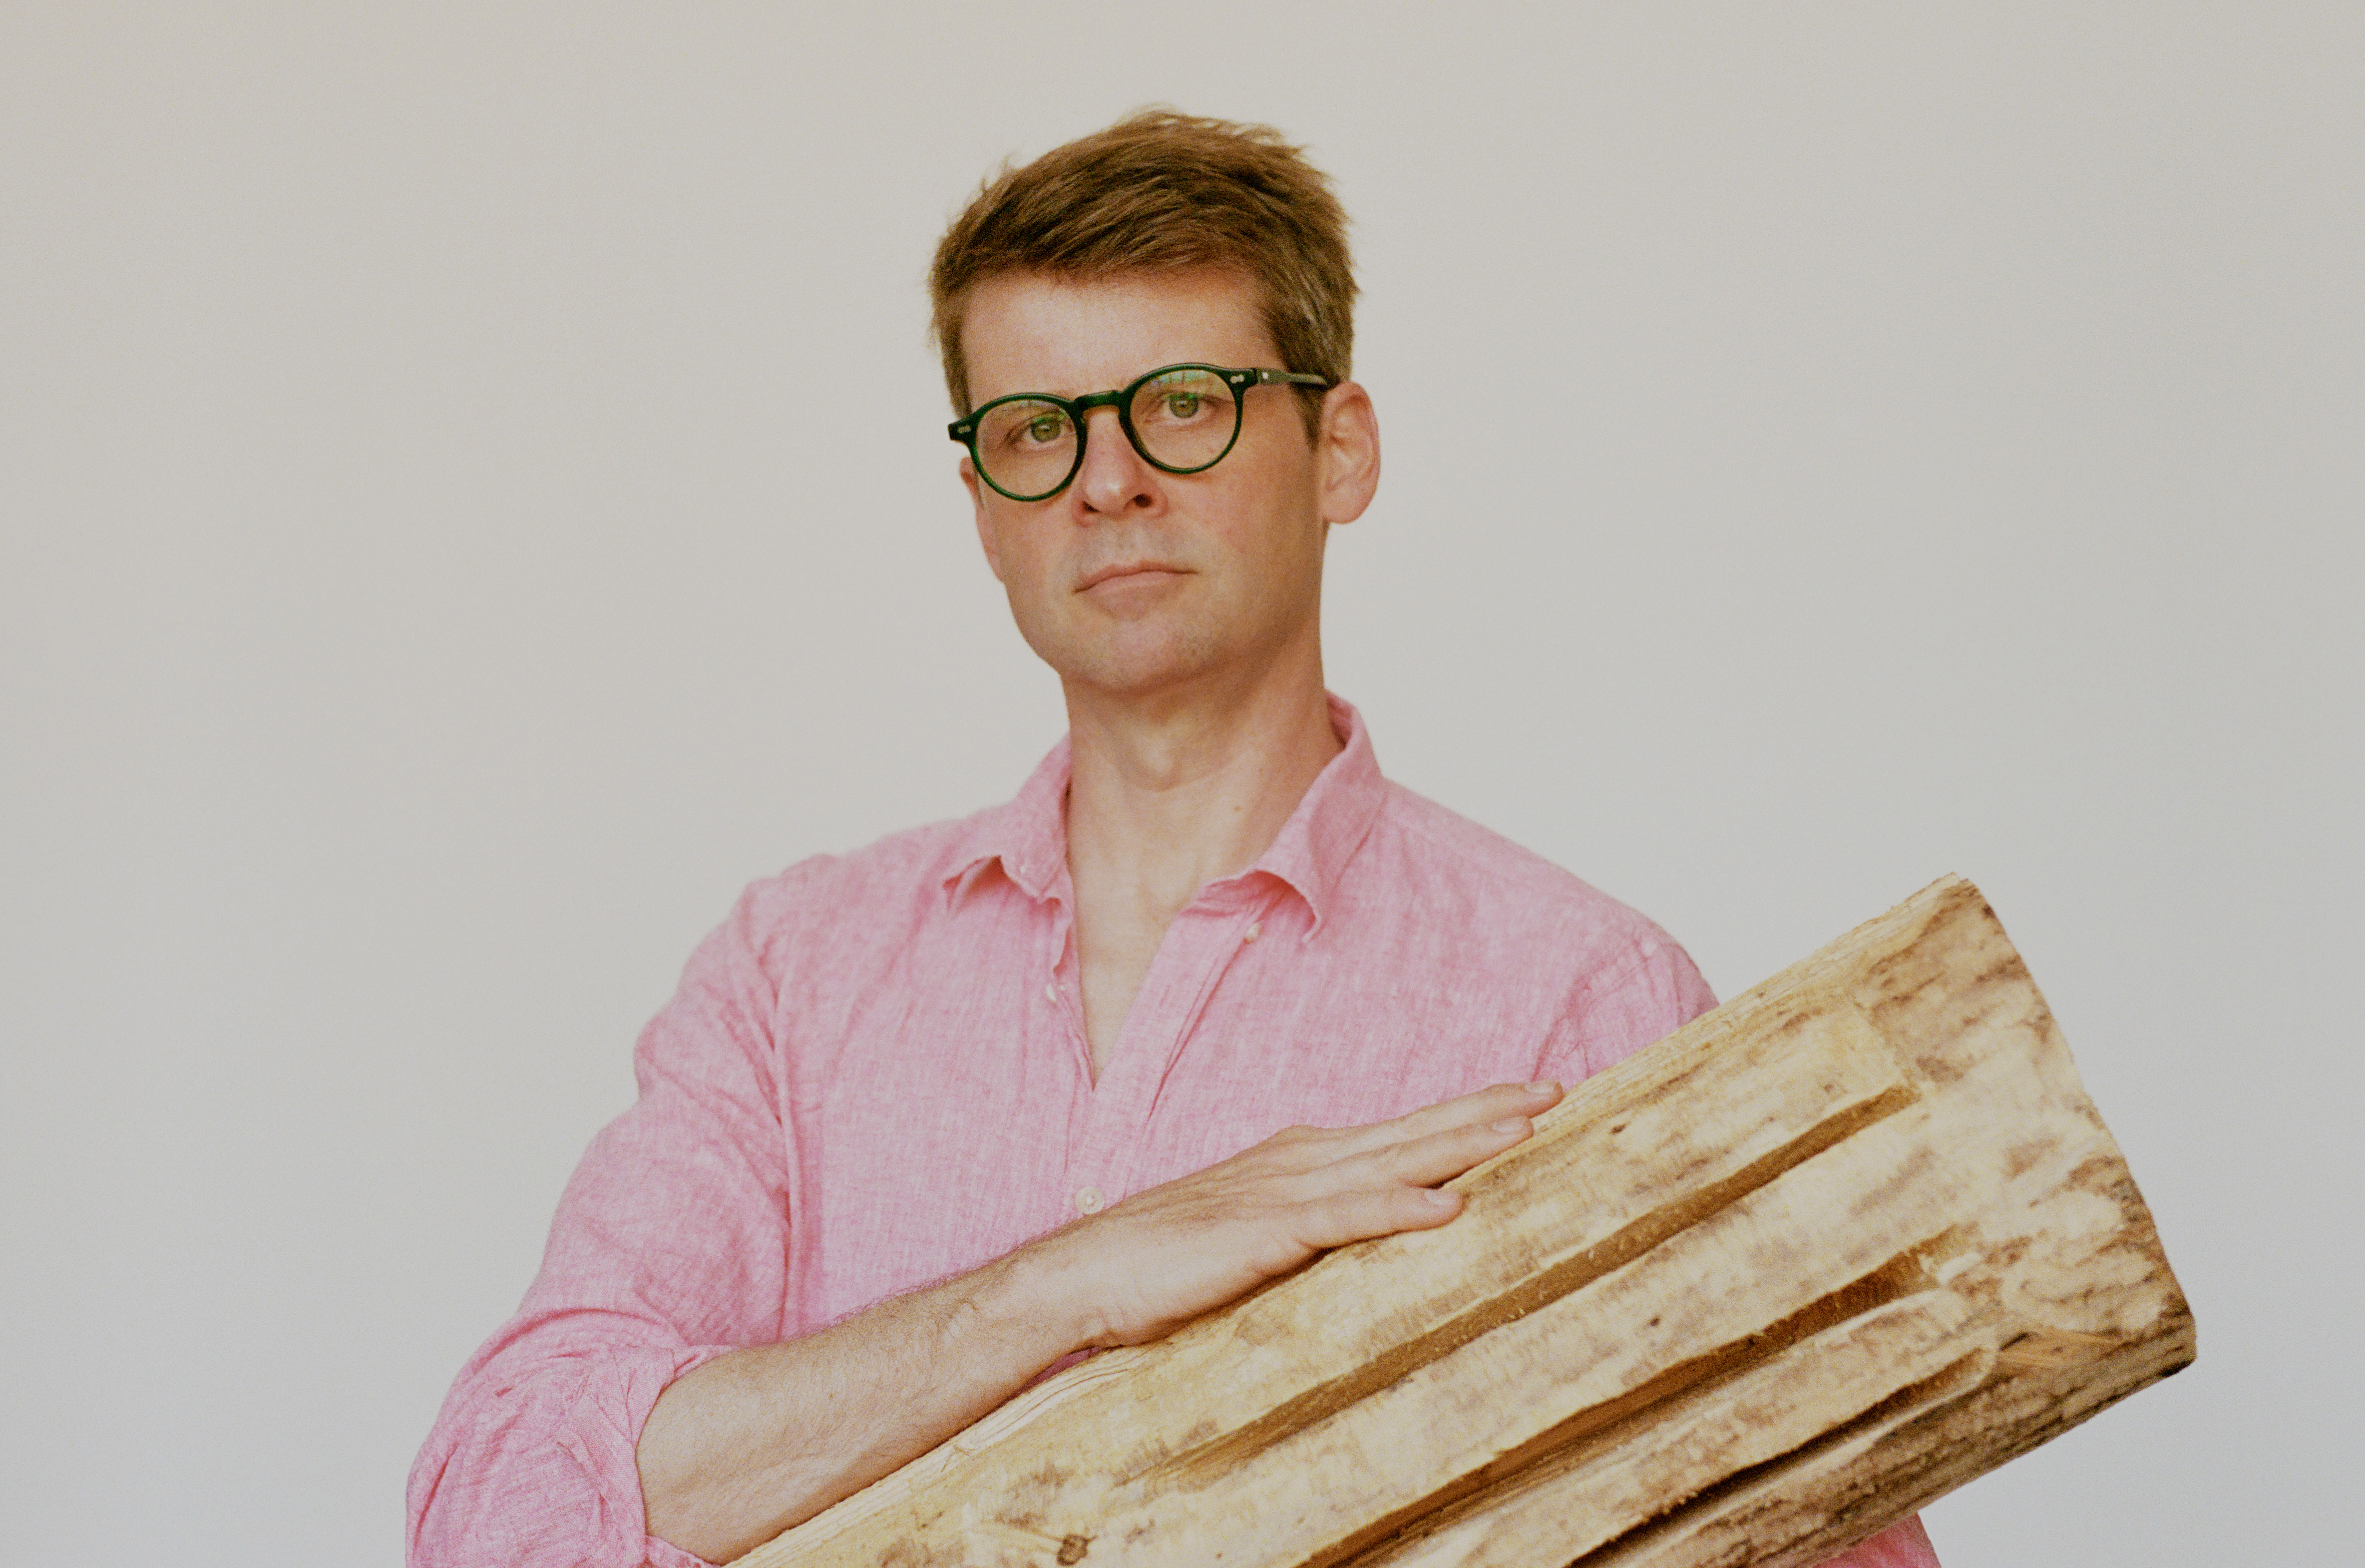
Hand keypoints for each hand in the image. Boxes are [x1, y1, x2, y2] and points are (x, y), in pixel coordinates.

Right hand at [1037, 1080, 1562, 1347]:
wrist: (1088, 1274)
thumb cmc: (1168, 1263)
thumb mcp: (1263, 1241)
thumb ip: (1320, 1232)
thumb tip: (1380, 1240)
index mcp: (1304, 1162)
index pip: (1403, 1135)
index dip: (1468, 1116)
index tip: (1530, 1100)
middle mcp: (1302, 1163)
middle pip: (1412, 1133)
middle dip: (1486, 1112)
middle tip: (1556, 1090)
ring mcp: (1283, 1194)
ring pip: (1392, 1161)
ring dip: (1461, 1143)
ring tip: (1525, 1129)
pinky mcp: (1263, 1234)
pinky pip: (1344, 1220)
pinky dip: (1396, 1209)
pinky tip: (1445, 1208)